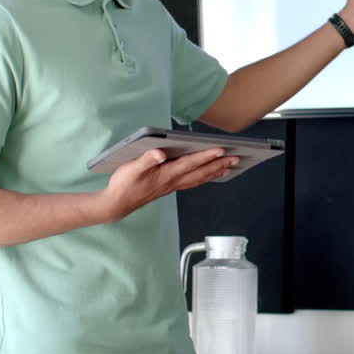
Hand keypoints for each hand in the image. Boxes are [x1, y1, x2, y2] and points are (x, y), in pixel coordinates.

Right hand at [96, 148, 238, 222]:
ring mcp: (173, 186)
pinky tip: (209, 175)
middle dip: (219, 164)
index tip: (221, 150)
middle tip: (236, 158)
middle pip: (201, 172)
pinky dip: (204, 177)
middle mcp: (173, 181)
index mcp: (166, 174)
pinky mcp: (170, 187)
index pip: (190, 163)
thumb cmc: (123, 184)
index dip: (206, 156)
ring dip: (215, 172)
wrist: (117, 203)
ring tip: (230, 167)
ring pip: (199, 178)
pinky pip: (193, 182)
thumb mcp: (131, 168)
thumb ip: (146, 159)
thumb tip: (160, 153)